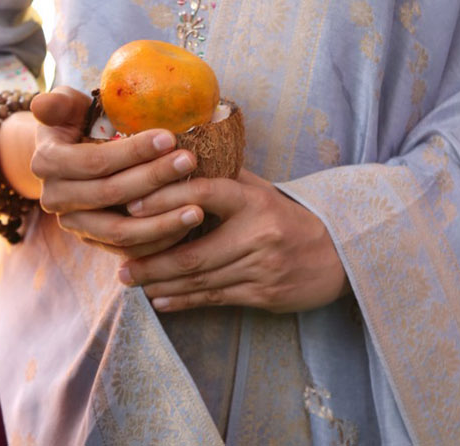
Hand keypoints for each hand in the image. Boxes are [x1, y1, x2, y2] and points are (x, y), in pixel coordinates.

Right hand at [27, 87, 205, 259]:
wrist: (68, 156)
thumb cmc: (75, 121)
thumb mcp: (65, 106)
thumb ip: (56, 104)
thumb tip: (39, 103)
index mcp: (48, 163)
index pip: (95, 161)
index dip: (132, 151)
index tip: (170, 137)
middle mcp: (55, 199)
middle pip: (110, 195)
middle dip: (153, 178)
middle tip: (190, 161)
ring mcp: (74, 224)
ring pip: (119, 232)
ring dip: (161, 222)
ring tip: (197, 209)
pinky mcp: (93, 241)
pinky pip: (127, 250)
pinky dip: (158, 243)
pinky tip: (187, 229)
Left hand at [116, 167, 351, 313]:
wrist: (337, 253)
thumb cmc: (289, 215)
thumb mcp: (262, 189)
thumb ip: (225, 178)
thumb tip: (177, 157)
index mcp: (254, 200)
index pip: (205, 194)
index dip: (166, 199)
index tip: (133, 207)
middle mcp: (257, 234)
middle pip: (196, 252)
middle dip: (154, 260)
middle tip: (121, 264)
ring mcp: (261, 268)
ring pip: (201, 280)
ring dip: (162, 284)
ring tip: (132, 282)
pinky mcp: (264, 295)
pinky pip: (216, 299)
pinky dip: (185, 301)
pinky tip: (161, 301)